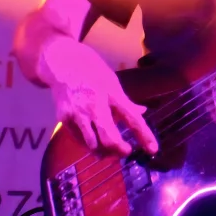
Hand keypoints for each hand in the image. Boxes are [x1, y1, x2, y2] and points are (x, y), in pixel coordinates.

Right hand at [40, 37, 158, 156]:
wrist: (63, 64)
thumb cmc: (93, 73)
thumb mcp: (113, 82)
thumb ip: (126, 101)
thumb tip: (143, 113)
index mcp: (111, 93)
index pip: (132, 118)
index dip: (144, 135)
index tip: (153, 149)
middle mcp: (94, 105)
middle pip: (109, 138)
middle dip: (120, 150)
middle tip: (126, 151)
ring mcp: (77, 113)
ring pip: (93, 144)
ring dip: (105, 152)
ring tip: (110, 151)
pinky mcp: (64, 119)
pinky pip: (80, 141)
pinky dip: (90, 145)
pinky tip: (94, 143)